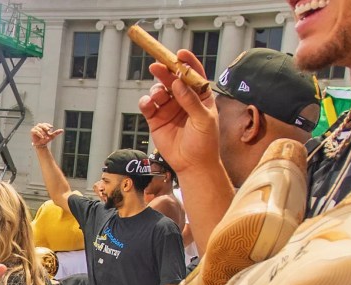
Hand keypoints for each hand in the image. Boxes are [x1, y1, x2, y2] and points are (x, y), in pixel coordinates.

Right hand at [31, 123, 62, 147]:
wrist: (41, 144)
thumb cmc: (45, 139)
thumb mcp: (52, 136)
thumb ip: (56, 132)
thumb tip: (62, 130)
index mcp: (43, 126)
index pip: (45, 124)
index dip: (48, 125)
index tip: (51, 128)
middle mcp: (39, 126)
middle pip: (42, 125)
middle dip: (46, 128)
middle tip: (49, 130)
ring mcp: (35, 128)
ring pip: (39, 129)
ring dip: (43, 133)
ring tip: (45, 137)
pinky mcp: (32, 131)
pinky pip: (36, 131)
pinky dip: (39, 134)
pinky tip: (42, 137)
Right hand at [137, 50, 218, 176]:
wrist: (193, 164)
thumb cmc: (205, 142)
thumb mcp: (203, 119)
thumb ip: (191, 101)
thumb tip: (179, 82)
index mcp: (200, 96)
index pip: (194, 74)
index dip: (187, 62)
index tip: (179, 54)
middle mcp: (183, 99)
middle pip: (173, 79)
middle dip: (165, 71)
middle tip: (156, 66)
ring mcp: (169, 108)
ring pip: (159, 90)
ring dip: (156, 89)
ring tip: (158, 96)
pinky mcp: (156, 119)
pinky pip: (148, 106)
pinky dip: (145, 102)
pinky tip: (148, 103)